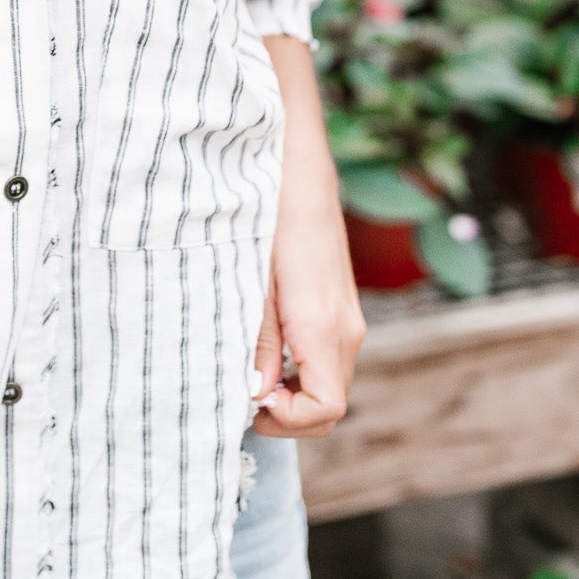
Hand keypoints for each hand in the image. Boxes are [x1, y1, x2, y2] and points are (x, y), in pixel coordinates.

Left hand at [252, 36, 365, 440]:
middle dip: (282, 411)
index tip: (243, 401)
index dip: (284, 422)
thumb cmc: (270, 210)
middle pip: (326, 403)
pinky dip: (294, 365)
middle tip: (233, 387)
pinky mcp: (337, 303)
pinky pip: (322, 354)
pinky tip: (257, 338)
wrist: (297, 157)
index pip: (324, 409)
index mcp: (325, 326)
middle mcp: (345, 328)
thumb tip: (254, 393)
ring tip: (239, 361)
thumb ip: (258, 336)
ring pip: (324, 380)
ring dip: (286, 387)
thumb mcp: (253, 275)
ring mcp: (345, 316)